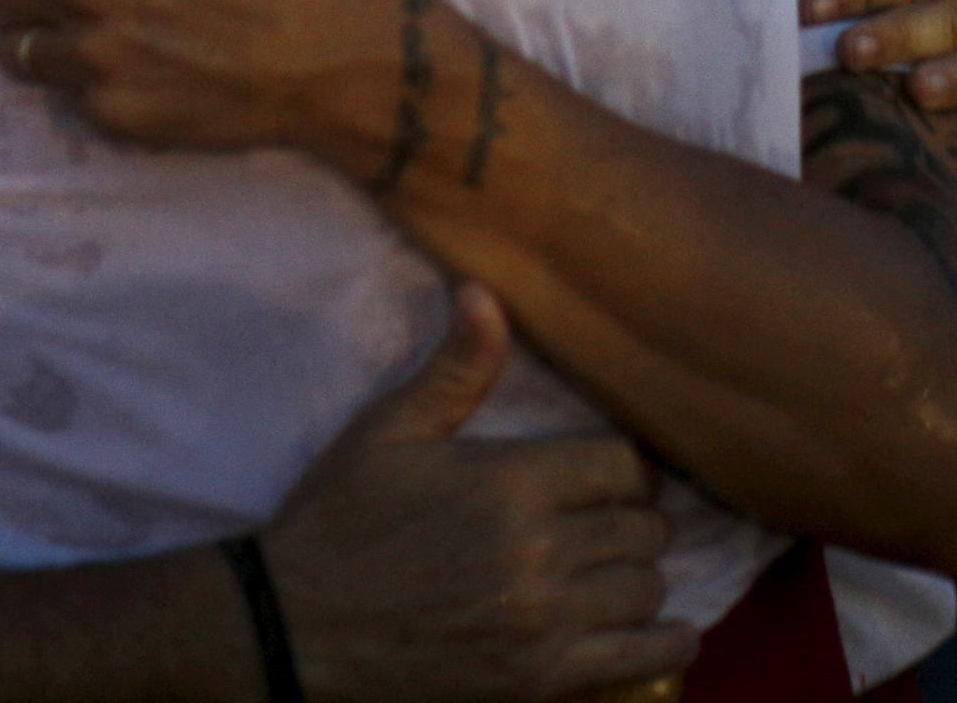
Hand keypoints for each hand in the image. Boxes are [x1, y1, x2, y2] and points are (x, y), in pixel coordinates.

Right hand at [262, 284, 695, 702]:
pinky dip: (664, 642)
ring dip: (637, 578)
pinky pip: (647, 659)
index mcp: (510, 481)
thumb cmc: (338, 522)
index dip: (625, 468)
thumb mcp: (387, 433)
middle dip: (631, 522)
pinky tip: (653, 630)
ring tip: (611, 575)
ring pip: (648, 588)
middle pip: (644, 528)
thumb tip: (485, 291)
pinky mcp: (543, 680)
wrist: (293, 627)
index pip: (625, 465)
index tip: (609, 477)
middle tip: (606, 526)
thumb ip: (455, 370)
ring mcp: (545, 621)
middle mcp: (540, 550)